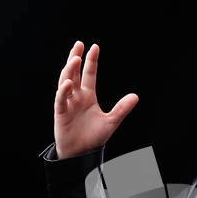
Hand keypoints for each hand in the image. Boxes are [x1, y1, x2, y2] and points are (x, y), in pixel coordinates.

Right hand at [54, 41, 138, 158]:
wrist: (82, 153)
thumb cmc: (94, 137)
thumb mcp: (111, 121)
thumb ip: (122, 109)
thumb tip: (136, 96)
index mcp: (88, 96)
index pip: (89, 74)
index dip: (91, 61)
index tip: (94, 47)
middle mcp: (77, 97)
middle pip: (74, 73)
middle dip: (75, 58)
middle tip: (79, 44)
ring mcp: (67, 104)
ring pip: (65, 82)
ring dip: (69, 70)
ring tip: (75, 58)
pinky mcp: (61, 113)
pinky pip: (60, 99)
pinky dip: (63, 91)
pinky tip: (68, 82)